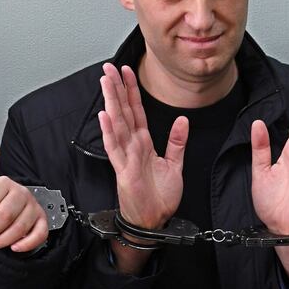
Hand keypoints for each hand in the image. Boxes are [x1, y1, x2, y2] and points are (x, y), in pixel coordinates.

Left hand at [0, 176, 47, 251]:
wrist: (8, 208)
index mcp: (2, 183)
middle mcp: (21, 192)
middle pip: (5, 214)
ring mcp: (33, 206)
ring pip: (21, 227)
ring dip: (5, 240)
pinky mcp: (42, 220)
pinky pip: (39, 234)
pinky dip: (26, 245)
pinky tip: (14, 247)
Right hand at [98, 63, 188, 228]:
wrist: (154, 220)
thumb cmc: (159, 196)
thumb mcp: (175, 164)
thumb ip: (177, 142)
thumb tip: (183, 119)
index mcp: (143, 143)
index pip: (136, 110)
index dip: (131, 90)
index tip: (127, 71)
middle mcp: (132, 146)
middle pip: (123, 111)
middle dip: (116, 88)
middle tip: (109, 67)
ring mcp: (126, 156)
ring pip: (117, 124)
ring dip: (111, 102)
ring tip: (105, 83)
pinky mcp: (124, 170)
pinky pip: (115, 148)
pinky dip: (109, 132)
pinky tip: (105, 116)